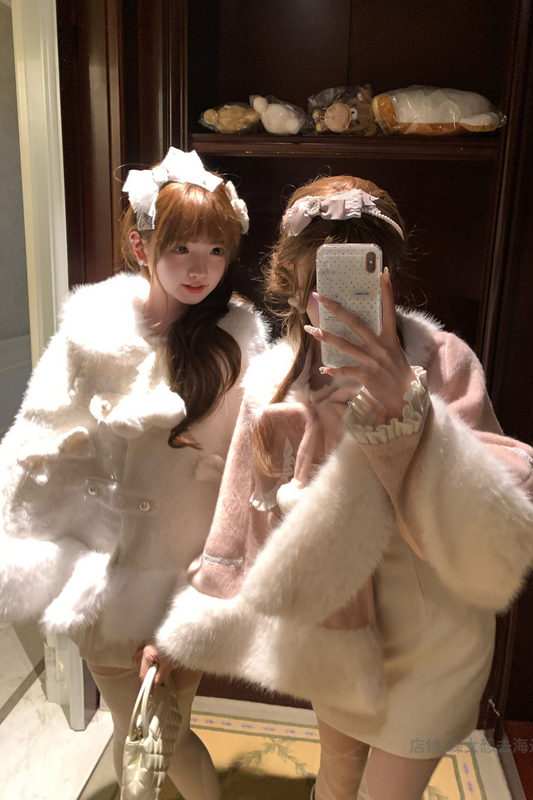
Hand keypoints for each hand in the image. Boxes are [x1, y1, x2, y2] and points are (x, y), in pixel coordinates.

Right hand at [133, 642, 173, 687]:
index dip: (146, 684)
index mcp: (147, 655)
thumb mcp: (166, 667)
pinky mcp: (149, 640)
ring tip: (147, 672)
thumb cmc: (173, 653)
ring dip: (140, 665)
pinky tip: (142, 659)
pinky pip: (140, 648)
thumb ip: (158, 678)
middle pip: (139, 666)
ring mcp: (145, 643)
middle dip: (143, 675)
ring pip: (137, 657)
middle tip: (150, 682)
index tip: (151, 691)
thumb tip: (153, 688)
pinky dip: (139, 655)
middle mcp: (143, 649)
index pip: (143, 673)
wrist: (179, 639)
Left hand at [305, 269, 415, 422]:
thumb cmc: (398, 370)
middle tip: (323, 298)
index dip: (386, 292)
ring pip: (345, 345)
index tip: (383, 274)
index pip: (389, 310)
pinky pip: (345, 370)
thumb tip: (366, 324)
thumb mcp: (394, 349)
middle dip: (338, 309)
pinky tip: (323, 369)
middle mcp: (380, 346)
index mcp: (390, 337)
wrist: (404, 395)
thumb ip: (382, 336)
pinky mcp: (365, 375)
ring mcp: (372, 360)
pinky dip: (333, 370)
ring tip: (313, 329)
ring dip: (327, 337)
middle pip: (356, 323)